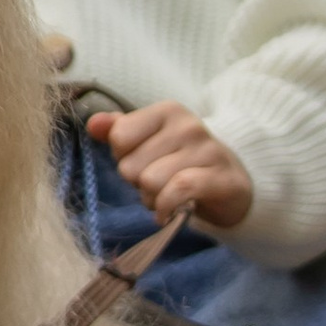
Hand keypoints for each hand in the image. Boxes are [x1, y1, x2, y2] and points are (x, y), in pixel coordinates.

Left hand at [86, 102, 252, 231]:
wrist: (232, 183)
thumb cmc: (181, 162)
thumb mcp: (149, 142)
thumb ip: (119, 130)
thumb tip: (94, 124)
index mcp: (168, 112)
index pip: (119, 136)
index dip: (123, 157)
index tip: (140, 162)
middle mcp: (189, 126)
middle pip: (131, 165)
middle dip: (137, 182)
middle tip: (156, 184)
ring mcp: (208, 151)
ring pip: (150, 181)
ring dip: (151, 198)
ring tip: (164, 196)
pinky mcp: (220, 178)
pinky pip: (177, 191)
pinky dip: (165, 208)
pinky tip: (166, 214)